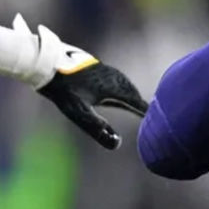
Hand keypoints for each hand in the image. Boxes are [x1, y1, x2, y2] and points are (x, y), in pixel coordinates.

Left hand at [13, 16, 147, 149]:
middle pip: (135, 94)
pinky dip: (125, 90)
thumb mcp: (80, 113)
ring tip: (140, 107)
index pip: (138, 104)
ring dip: (135, 97)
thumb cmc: (64, 90)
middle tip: (155, 118)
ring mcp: (109, 71)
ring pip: (128, 86)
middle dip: (144, 106)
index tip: (159, 124)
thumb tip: (116, 144)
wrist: (48, 64)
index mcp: (116, 88)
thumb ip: (98, 129)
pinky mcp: (101, 68)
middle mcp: (117, 78)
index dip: (149, 115)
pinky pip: (120, 82)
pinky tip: (121, 92)